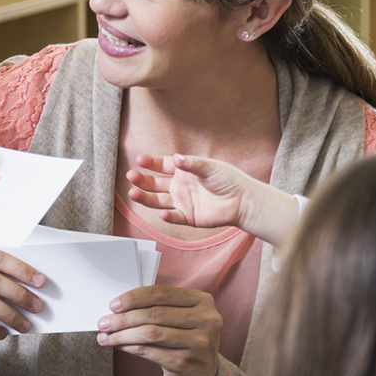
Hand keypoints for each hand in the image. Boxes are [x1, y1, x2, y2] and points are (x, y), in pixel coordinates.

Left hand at [97, 286, 220, 375]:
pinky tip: (119, 346)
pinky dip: (130, 347)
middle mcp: (205, 320)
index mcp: (202, 301)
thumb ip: (160, 307)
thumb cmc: (186, 341)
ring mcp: (198, 342)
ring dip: (123, 334)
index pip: (162, 293)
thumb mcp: (182, 319)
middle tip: (104, 322)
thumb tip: (120, 308)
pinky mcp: (186, 362)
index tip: (114, 305)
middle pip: (155, 313)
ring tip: (106, 336)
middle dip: (124, 318)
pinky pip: (150, 352)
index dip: (135, 298)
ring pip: (150, 333)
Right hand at [126, 154, 299, 245]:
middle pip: (155, 183)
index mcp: (183, 171)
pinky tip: (161, 212)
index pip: (161, 165)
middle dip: (142, 180)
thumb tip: (176, 158)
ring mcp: (182, 202)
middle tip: (132, 176)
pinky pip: (173, 217)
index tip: (140, 160)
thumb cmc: (228, 180)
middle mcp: (179, 186)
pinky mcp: (188, 217)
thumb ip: (192, 164)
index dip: (150, 163)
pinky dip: (167, 216)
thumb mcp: (210, 167)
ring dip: (146, 198)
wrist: (243, 200)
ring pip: (158, 201)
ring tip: (133, 193)